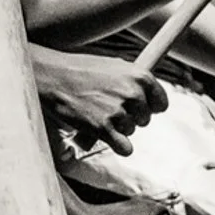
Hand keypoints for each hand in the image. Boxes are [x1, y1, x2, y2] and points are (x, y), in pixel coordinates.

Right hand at [33, 46, 167, 153]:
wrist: (54, 77)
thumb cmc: (81, 70)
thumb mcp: (114, 66)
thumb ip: (134, 81)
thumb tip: (148, 96)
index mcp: (140, 76)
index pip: (161, 103)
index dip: (149, 107)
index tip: (137, 108)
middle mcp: (133, 94)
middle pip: (145, 119)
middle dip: (130, 117)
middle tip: (109, 108)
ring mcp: (119, 112)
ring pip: (131, 132)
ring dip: (117, 128)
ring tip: (98, 114)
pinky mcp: (104, 129)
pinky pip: (125, 148)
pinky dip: (117, 145)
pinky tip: (106, 136)